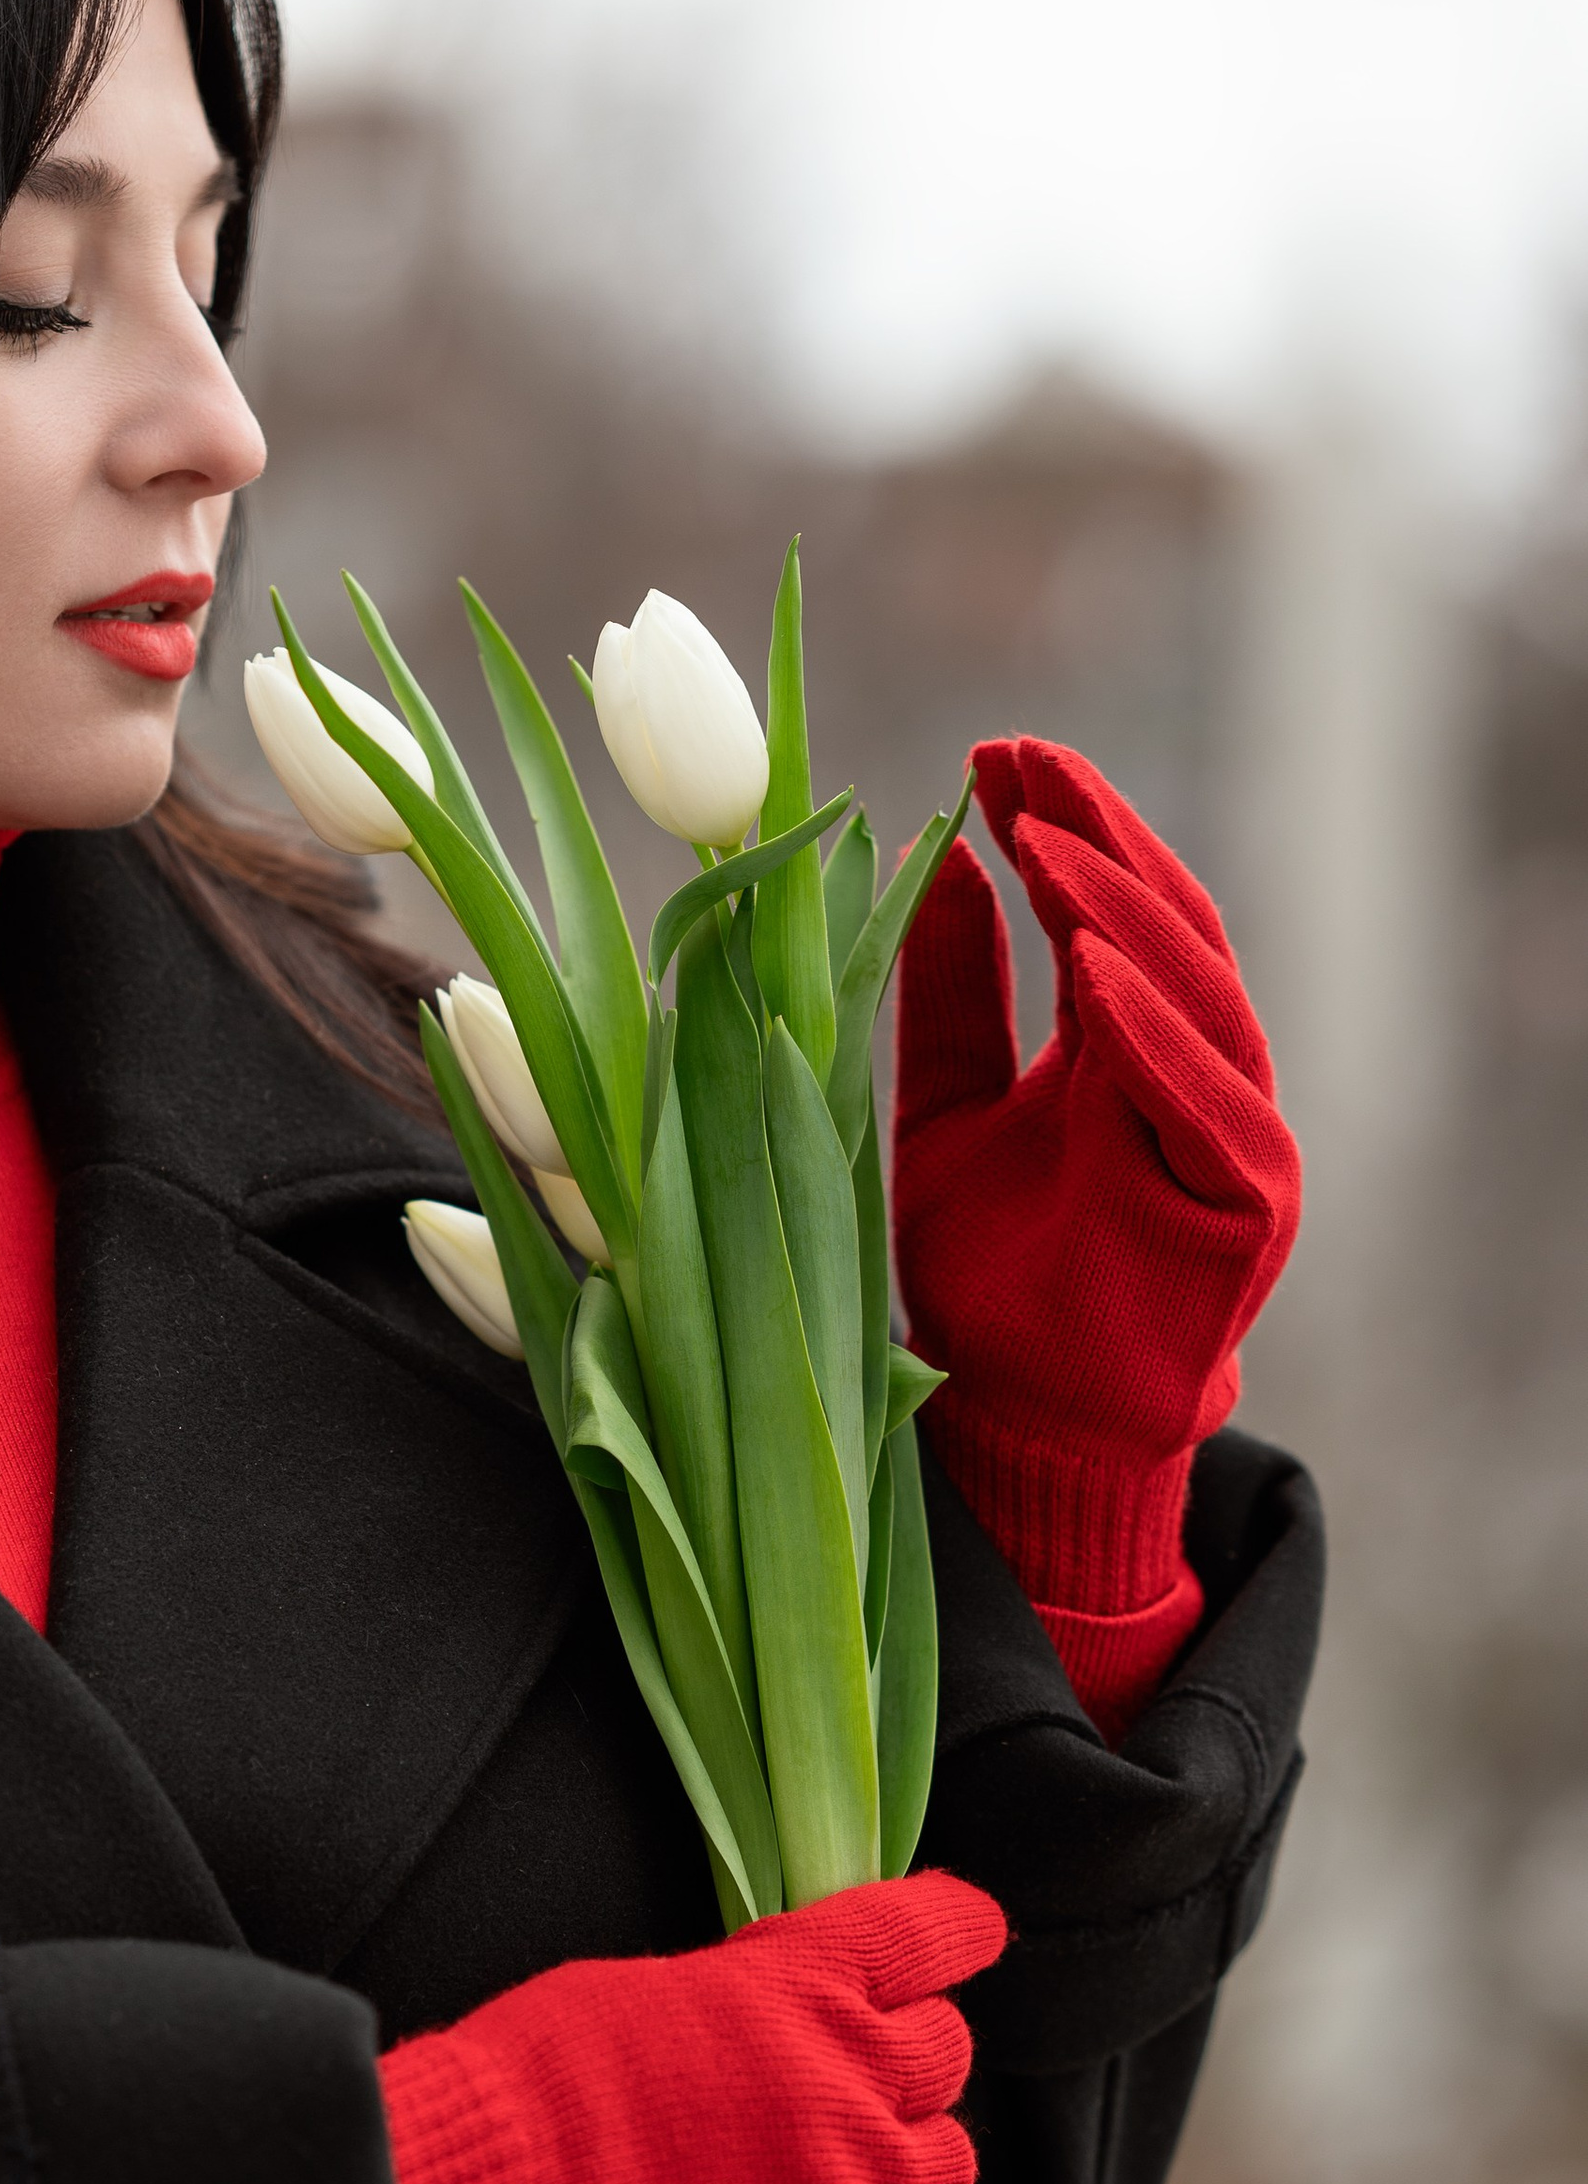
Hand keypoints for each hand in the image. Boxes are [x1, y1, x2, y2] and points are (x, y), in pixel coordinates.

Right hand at [377, 1873, 1003, 2183]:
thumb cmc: (524, 2090)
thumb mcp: (640, 1992)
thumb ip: (738, 2002)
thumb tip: (767, 2025)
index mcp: (793, 1978)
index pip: (927, 1932)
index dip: (955, 1934)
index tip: (969, 1936)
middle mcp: (847, 2071)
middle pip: (943, 2056)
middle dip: (895, 2072)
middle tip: (828, 2103)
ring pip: (948, 2166)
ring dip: (900, 2175)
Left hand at [893, 740, 1300, 1596]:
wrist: (1024, 1428)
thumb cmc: (988, 1280)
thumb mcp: (939, 1117)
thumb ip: (949, 1004)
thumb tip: (940, 863)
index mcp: (1128, 1051)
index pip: (1111, 907)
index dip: (1062, 825)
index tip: (992, 756)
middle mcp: (1192, 1080)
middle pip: (1164, 927)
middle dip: (1096, 837)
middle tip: (1023, 765)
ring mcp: (1229, 1140)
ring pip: (1196, 997)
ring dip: (1121, 911)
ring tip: (1045, 839)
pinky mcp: (1243, 1210)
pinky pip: (1207, 1103)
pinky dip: (1153, 1031)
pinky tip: (1096, 968)